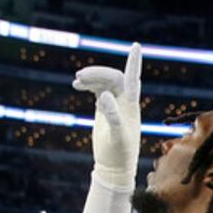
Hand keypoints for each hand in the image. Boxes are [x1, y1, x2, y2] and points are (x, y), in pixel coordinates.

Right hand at [73, 44, 142, 189]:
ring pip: (104, 82)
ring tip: (76, 80)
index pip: (133, 79)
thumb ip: (112, 115)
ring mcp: (114, 104)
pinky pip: (97, 89)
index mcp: (132, 105)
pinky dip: (88, 84)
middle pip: (113, 77)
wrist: (114, 167)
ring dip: (91, 77)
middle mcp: (125, 102)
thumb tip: (104, 95)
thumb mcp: (116, 135)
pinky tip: (76, 85)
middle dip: (97, 73)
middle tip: (80, 77)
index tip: (136, 45)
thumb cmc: (119, 153)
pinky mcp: (104, 109)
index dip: (134, 62)